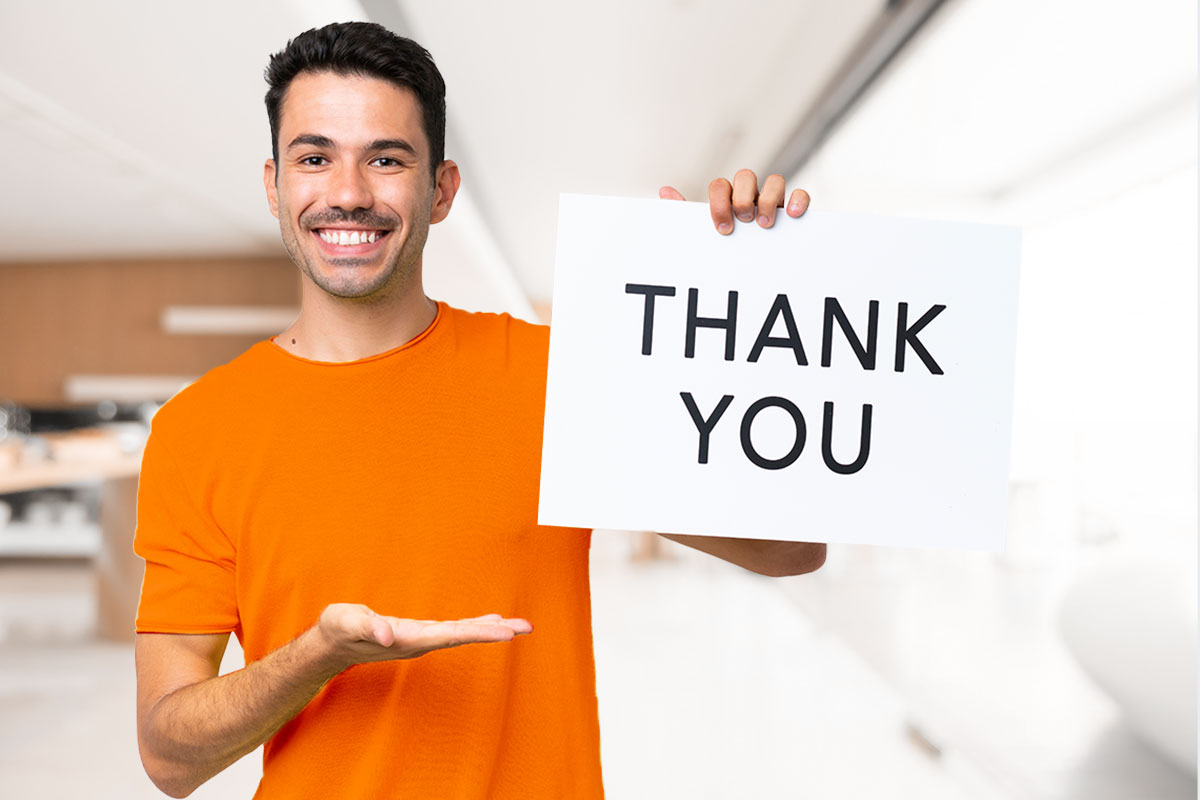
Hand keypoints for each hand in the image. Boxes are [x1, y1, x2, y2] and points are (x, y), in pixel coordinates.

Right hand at [315, 603, 532, 670]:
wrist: (331, 643)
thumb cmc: (338, 629)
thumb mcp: (347, 621)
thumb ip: (367, 626)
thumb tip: (388, 634)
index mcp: (408, 639)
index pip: (451, 635)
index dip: (479, 632)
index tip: (505, 633)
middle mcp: (420, 642)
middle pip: (463, 635)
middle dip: (494, 632)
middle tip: (526, 627)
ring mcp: (420, 639)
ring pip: (461, 633)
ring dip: (489, 629)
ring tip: (516, 625)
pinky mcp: (418, 634)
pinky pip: (453, 630)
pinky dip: (473, 625)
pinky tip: (489, 623)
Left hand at [659, 169, 809, 234]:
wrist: (749, 272)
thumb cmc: (725, 249)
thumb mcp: (703, 235)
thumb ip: (685, 214)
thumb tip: (665, 192)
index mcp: (726, 200)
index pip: (719, 186)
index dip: (719, 203)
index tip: (721, 227)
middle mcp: (749, 196)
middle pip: (746, 176)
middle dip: (742, 198)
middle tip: (742, 221)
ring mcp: (772, 201)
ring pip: (774, 180)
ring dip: (767, 199)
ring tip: (763, 225)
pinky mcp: (792, 210)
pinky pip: (800, 193)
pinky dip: (798, 199)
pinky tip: (791, 215)